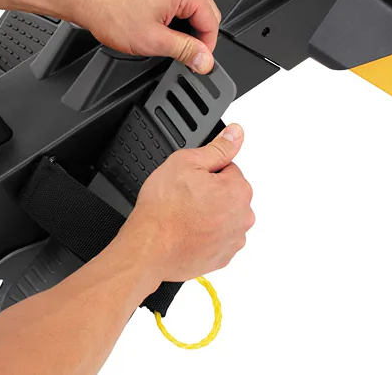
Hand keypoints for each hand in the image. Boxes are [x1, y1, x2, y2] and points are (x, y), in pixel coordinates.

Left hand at [76, 0, 221, 73]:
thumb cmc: (111, 12)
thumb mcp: (153, 40)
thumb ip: (185, 50)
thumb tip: (205, 60)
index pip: (211, 21)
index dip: (206, 47)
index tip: (197, 61)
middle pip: (204, 11)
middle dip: (196, 35)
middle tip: (181, 55)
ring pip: (190, 5)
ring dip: (183, 24)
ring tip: (164, 38)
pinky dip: (172, 13)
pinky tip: (157, 24)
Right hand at [113, 124, 254, 281]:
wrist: (149, 248)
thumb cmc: (164, 209)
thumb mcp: (186, 162)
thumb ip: (217, 148)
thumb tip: (236, 133)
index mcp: (239, 190)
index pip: (228, 169)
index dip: (205, 171)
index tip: (190, 180)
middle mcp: (243, 217)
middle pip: (227, 194)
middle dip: (209, 193)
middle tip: (183, 198)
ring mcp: (233, 240)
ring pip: (222, 217)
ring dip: (207, 215)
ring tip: (183, 217)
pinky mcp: (222, 258)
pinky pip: (216, 239)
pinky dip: (203, 235)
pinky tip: (186, 233)